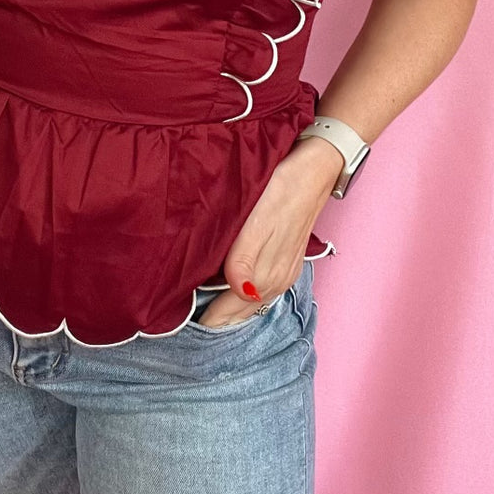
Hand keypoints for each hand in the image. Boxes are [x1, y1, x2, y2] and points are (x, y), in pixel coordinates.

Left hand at [194, 136, 342, 327]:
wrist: (314, 169)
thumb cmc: (281, 189)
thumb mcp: (258, 221)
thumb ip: (245, 259)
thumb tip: (238, 292)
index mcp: (268, 275)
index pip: (229, 312)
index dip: (206, 319)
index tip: (179, 325)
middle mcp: (278, 281)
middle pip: (240, 313)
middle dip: (215, 319)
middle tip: (182, 320)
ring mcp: (285, 273)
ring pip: (250, 304)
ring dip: (228, 309)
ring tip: (200, 309)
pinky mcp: (287, 260)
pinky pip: (261, 289)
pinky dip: (242, 296)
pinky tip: (227, 289)